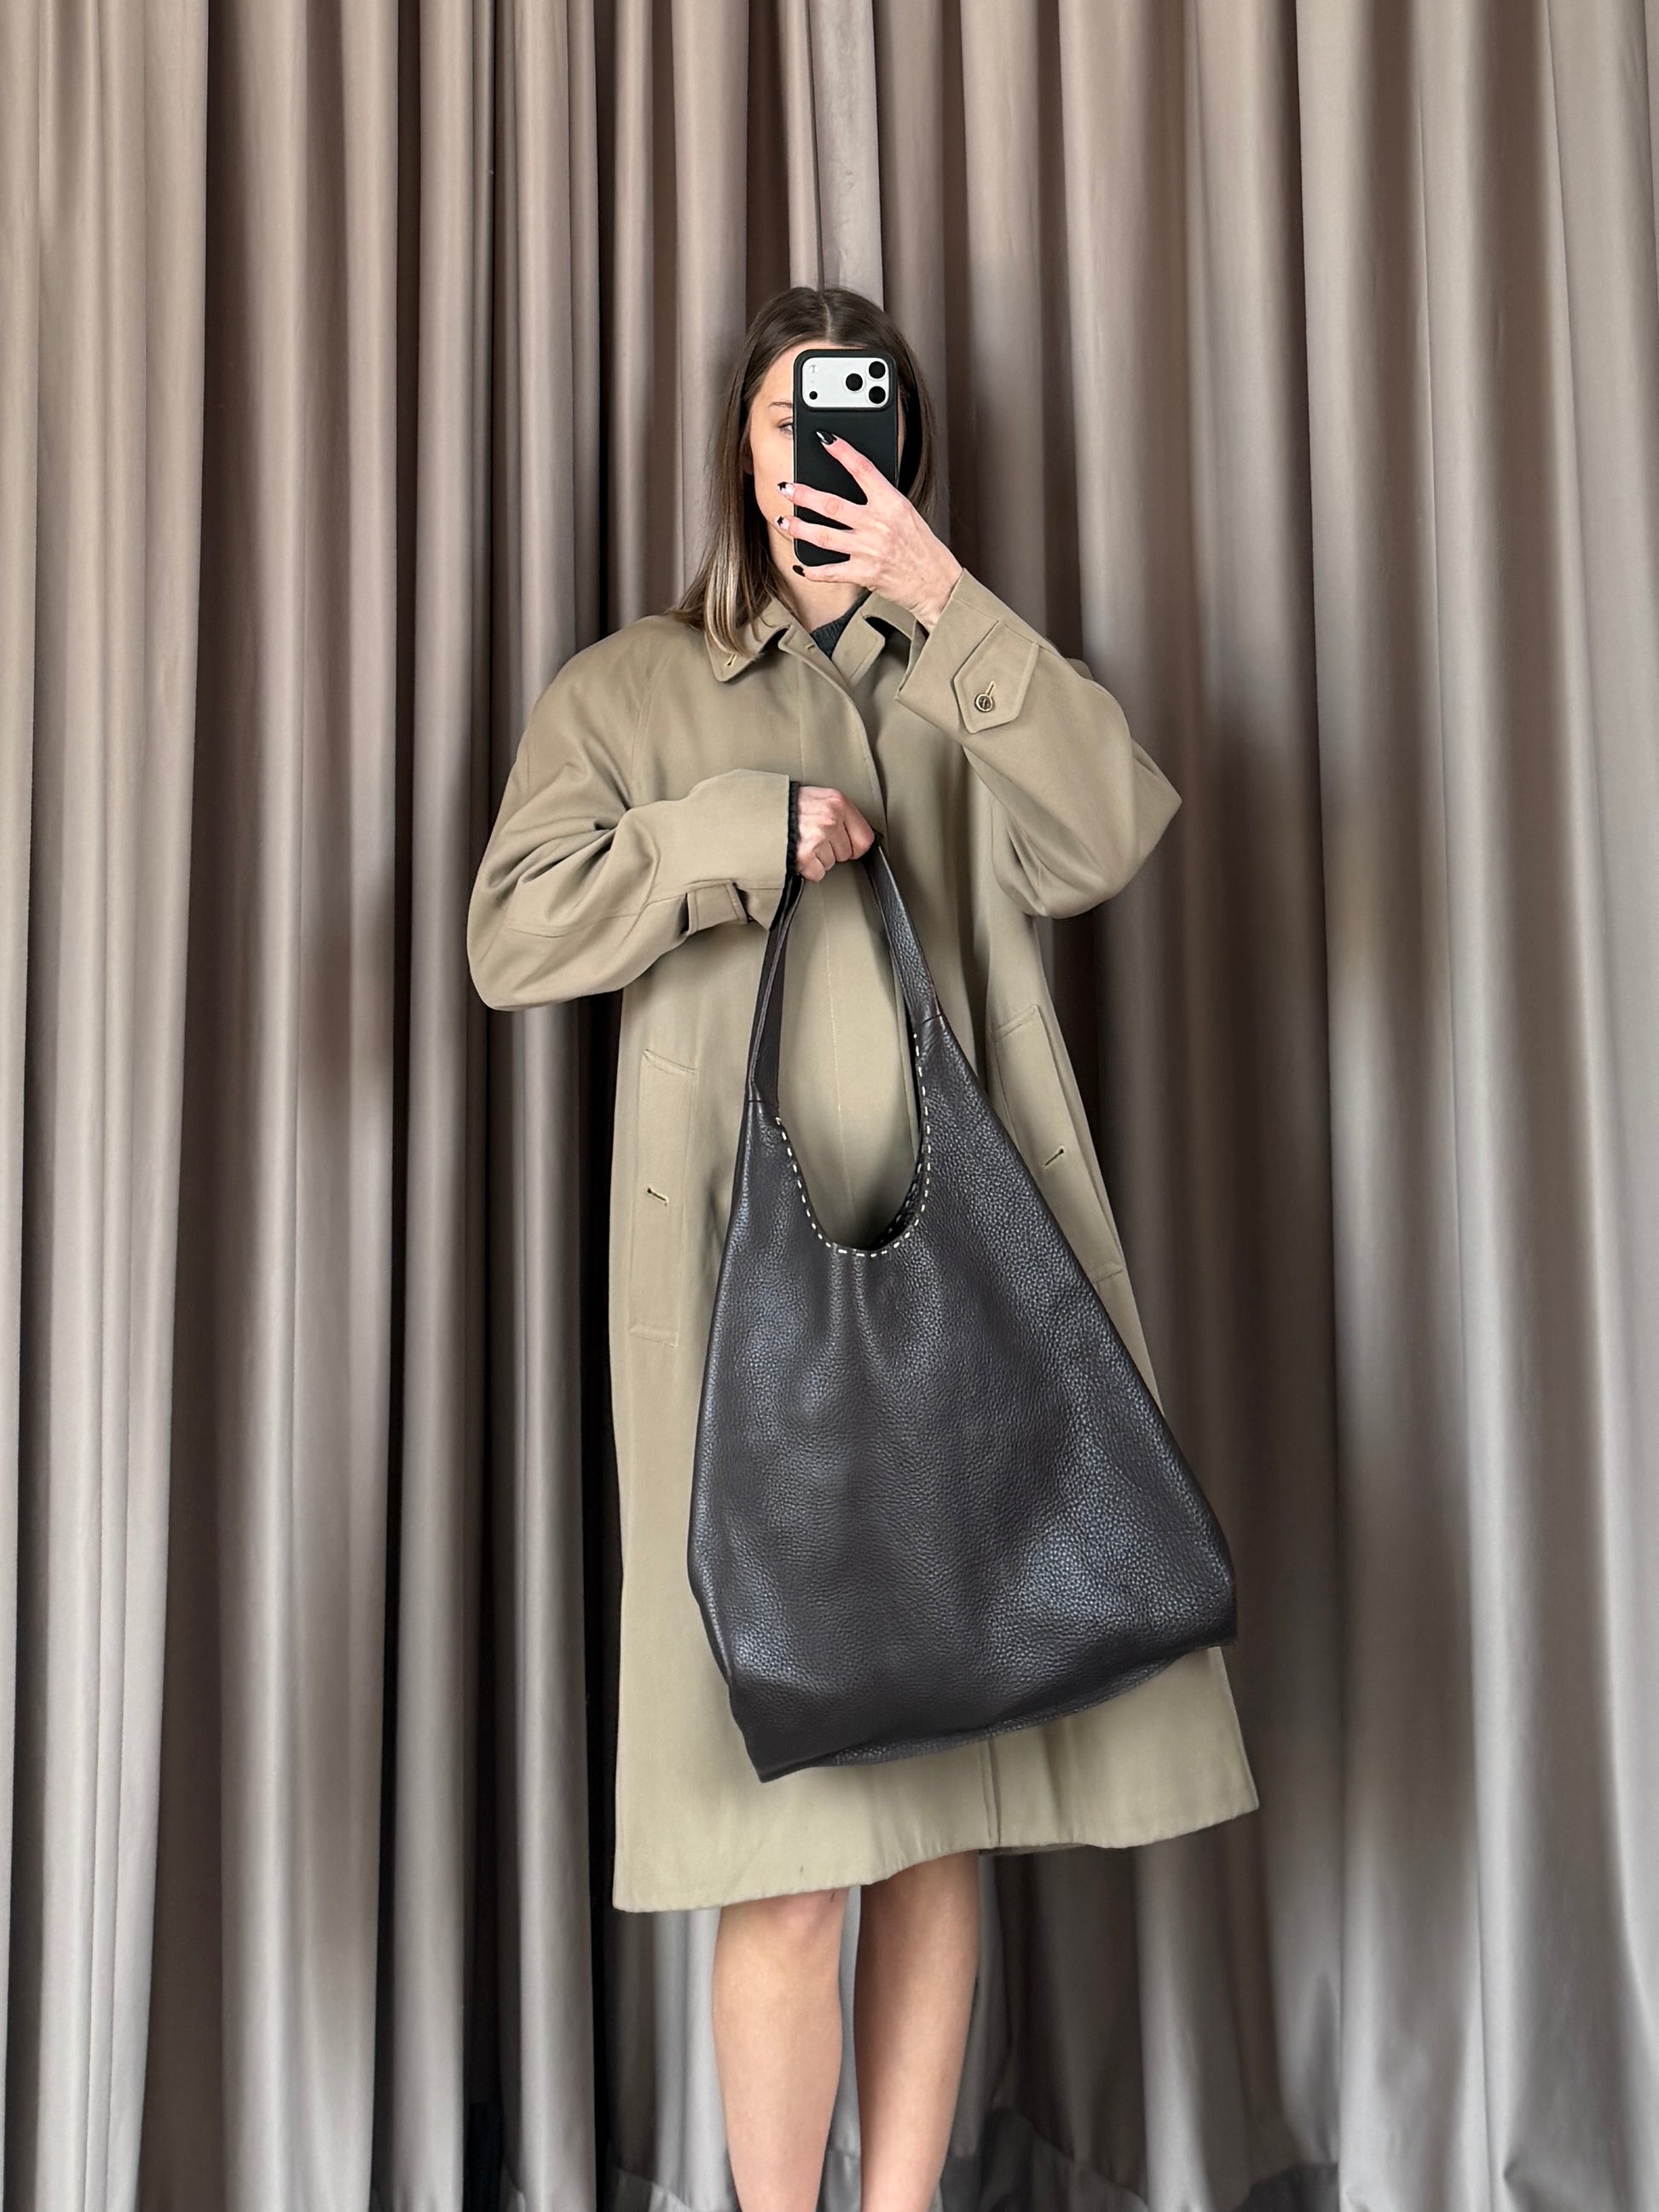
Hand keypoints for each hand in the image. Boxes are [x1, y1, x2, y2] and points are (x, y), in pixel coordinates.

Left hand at [779, 437, 963, 627]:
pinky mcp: (864, 573)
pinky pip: (830, 571)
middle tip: (786, 487)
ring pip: (824, 536)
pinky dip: (812, 570)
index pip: (863, 469)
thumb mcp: (907, 514)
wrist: (936, 583)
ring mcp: (869, 550)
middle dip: (804, 495)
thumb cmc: (922, 548)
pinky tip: (800, 565)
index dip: (842, 452)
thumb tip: (855, 487)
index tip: (824, 439)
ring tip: (784, 520)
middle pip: (832, 505)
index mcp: (892, 504)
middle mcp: (878, 525)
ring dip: (799, 528)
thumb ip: (882, 500)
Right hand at [794, 786, 875, 881]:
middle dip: (831, 850)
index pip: (865, 838)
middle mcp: (830, 819)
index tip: (845, 845)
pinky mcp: (805, 856)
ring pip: (831, 864)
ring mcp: (818, 838)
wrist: (755, 813)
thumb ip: (838, 811)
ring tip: (802, 842)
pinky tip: (797, 853)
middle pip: (846, 853)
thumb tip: (856, 834)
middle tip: (813, 838)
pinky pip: (817, 873)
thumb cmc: (785, 806)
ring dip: (817, 859)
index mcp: (837, 802)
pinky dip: (807, 869)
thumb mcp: (817, 797)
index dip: (855, 845)